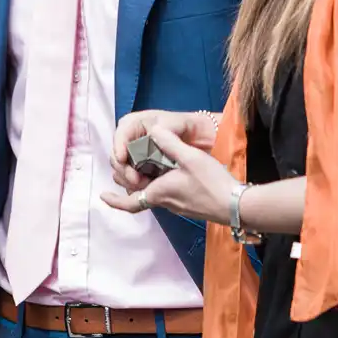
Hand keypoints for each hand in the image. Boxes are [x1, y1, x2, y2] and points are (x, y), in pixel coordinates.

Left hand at [101, 124, 236, 225]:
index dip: (114, 200)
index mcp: (159, 192)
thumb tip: (154, 131)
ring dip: (146, 183)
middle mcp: (165, 202)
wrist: (236, 205)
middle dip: (128, 183)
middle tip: (124, 169)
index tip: (102, 195)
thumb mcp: (190, 158)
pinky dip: (160, 185)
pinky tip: (170, 172)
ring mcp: (178, 206)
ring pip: (154, 194)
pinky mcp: (189, 205)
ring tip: (145, 167)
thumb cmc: (212, 183)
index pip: (130, 201)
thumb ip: (170, 143)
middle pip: (139, 195)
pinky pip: (167, 195)